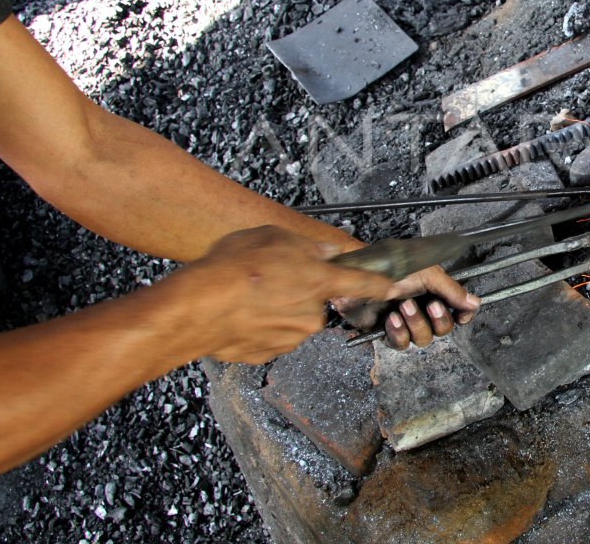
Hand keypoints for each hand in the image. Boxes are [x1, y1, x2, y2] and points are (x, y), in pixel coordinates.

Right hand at [168, 226, 417, 363]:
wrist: (196, 307)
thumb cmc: (231, 269)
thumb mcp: (273, 237)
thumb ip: (304, 246)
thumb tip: (320, 252)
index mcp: (318, 280)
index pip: (361, 283)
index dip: (379, 285)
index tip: (393, 288)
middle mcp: (310, 312)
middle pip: (315, 301)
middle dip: (298, 292)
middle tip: (269, 280)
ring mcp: (291, 335)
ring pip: (292, 319)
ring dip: (276, 309)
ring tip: (247, 296)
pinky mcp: (269, 352)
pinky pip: (271, 335)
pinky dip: (259, 326)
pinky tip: (239, 313)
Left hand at [331, 264, 479, 350]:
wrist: (358, 276)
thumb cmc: (389, 266)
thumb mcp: (427, 274)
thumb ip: (452, 290)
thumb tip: (474, 302)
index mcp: (434, 291)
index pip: (457, 310)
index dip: (462, 315)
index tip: (462, 315)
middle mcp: (422, 307)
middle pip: (443, 329)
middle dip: (437, 319)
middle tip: (429, 305)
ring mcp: (405, 320)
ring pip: (423, 339)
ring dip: (415, 324)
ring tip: (403, 307)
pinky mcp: (386, 331)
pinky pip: (401, 343)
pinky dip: (398, 333)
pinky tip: (391, 319)